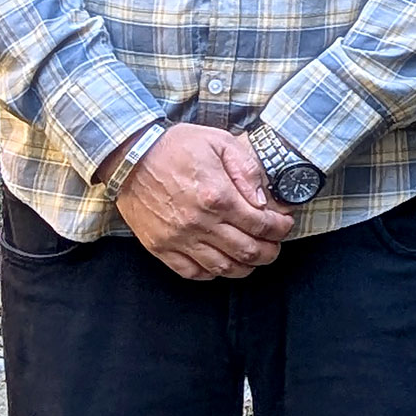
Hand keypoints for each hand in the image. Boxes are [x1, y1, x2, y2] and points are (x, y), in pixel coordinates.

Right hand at [111, 123, 295, 280]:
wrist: (130, 156)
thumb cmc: (176, 146)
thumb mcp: (220, 142)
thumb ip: (246, 170)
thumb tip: (263, 201)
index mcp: (217, 196)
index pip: (260, 224)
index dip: (280, 228)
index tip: (285, 224)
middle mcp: (199, 222)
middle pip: (247, 251)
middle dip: (269, 251)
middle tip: (275, 245)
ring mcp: (178, 238)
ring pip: (223, 267)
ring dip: (245, 267)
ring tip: (254, 258)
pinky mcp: (159, 247)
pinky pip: (192, 272)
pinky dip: (212, 273)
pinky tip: (222, 263)